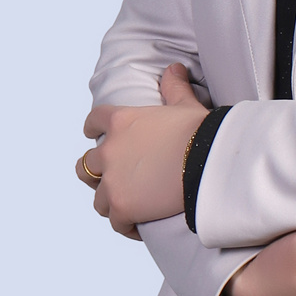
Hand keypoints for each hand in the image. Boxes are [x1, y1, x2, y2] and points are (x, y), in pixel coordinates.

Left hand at [77, 63, 207, 238]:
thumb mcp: (186, 105)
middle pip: (86, 165)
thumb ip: (174, 87)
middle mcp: (109, 150)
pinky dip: (125, 225)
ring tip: (125, 207)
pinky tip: (136, 227)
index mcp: (121, 121)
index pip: (94, 122)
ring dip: (110, 200)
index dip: (92, 129)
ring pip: (98, 197)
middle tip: (110, 178)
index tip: (91, 135)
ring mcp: (112, 181)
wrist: (208, 163)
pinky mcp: (121, 207)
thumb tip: (174, 68)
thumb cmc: (201, 132)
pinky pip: (115, 222)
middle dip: (96, 172)